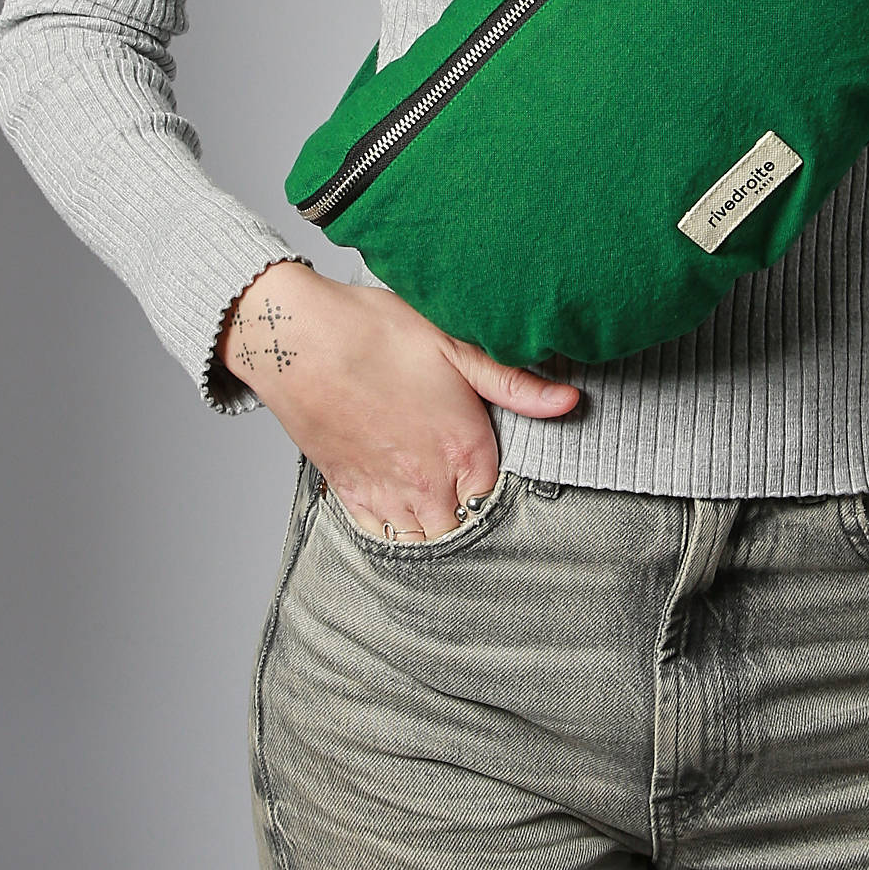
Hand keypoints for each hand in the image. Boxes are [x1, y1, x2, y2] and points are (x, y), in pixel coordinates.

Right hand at [215, 260, 580, 540]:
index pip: (496, 492)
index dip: (495, 479)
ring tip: (436, 499)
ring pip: (423, 538)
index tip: (488, 464)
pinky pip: (380, 534)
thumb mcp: (456, 345)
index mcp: (464, 448)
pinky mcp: (347, 491)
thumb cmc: (376, 331)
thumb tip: (571, 401)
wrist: (297, 338)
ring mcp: (385, 492)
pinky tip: (397, 506)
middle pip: (462, 525)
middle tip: (464, 487)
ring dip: (433, 526)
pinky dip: (392, 528)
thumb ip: (515, 384)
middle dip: (467, 512)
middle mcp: (428, 482)